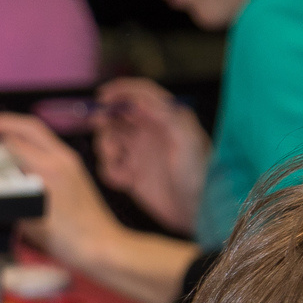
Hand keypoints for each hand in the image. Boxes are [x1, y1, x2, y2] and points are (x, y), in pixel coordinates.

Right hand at [0, 112, 130, 275]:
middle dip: (3, 123)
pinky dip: (29, 144)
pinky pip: (47, 147)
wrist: (102, 246)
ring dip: (17, 132)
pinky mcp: (73, 170)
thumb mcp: (31, 221)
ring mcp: (70, 163)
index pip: (14, 143)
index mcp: (50, 169)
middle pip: (30, 127)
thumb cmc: (68, 238)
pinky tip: (17, 156)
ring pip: (40, 135)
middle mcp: (62, 159)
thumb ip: (10, 201)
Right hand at [92, 78, 208, 234]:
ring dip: (106, 148)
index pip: (140, 94)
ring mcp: (139, 154)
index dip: (120, 90)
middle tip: (101, 127)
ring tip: (116, 160)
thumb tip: (138, 101)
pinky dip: (109, 172)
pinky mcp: (131, 175)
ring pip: (109, 140)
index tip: (102, 97)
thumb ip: (166, 115)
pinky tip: (123, 182)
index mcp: (166, 119)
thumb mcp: (188, 140)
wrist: (198, 211)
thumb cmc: (200, 174)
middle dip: (105, 119)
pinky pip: (109, 167)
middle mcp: (150, 133)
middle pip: (117, 115)